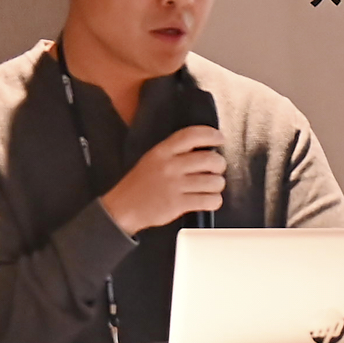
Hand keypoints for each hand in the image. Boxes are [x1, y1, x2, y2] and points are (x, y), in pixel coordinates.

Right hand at [103, 125, 226, 233]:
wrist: (123, 207)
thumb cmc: (140, 184)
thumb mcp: (153, 159)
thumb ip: (175, 152)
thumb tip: (204, 148)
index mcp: (163, 151)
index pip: (192, 135)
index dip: (211, 135)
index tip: (220, 139)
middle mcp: (170, 166)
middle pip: (209, 159)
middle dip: (219, 165)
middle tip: (217, 169)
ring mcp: (175, 186)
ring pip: (213, 181)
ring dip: (218, 184)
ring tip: (212, 187)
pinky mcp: (178, 204)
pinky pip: (209, 200)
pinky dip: (214, 201)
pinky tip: (210, 200)